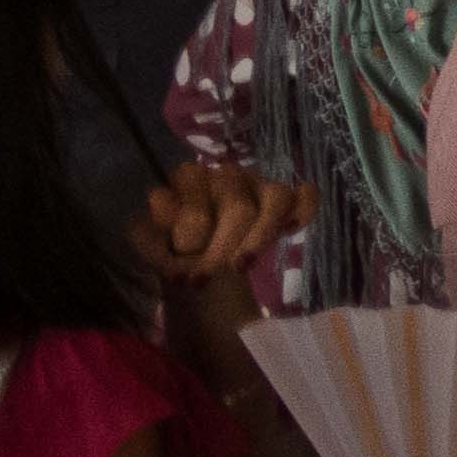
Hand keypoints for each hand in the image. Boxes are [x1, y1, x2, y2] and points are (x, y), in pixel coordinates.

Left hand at [133, 162, 308, 294]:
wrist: (195, 263)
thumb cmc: (173, 250)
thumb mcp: (151, 247)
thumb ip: (151, 241)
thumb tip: (176, 231)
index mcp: (190, 179)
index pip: (196, 199)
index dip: (191, 238)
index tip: (182, 277)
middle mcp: (227, 175)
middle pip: (237, 208)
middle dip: (222, 250)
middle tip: (206, 281)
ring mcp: (259, 185)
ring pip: (276, 197)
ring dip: (260, 238)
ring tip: (242, 266)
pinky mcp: (285, 200)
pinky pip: (305, 196)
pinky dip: (303, 210)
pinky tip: (289, 231)